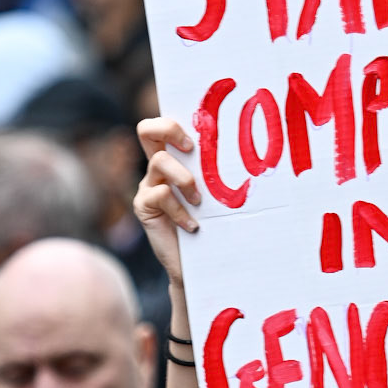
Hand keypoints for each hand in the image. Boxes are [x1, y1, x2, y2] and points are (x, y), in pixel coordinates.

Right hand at [133, 116, 200, 288]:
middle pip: (146, 130)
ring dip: (185, 179)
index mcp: (174, 159)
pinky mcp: (143, 206)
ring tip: (199, 201)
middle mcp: (156, 168)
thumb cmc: (213, 224)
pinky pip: (161, 195)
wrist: (197, 264)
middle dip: (169, 129)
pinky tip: (192, 226)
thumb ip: (214, 173)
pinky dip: (180, 210)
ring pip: (160, 161)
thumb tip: (244, 149)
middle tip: (190, 148)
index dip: (174, 123)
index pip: (162, 127)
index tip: (196, 140)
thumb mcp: (215, 193)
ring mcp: (148, 186)